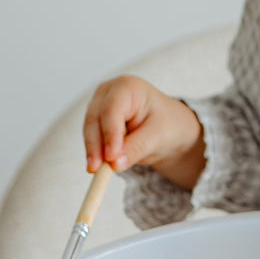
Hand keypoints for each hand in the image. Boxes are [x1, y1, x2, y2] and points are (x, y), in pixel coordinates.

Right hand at [82, 75, 205, 189]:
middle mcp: (109, 92)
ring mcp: (100, 104)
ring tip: (97, 171)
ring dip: (93, 150)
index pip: (113, 110)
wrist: (169, 127)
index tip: (111, 157)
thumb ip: (138, 147)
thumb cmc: (168, 125)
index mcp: (129, 87)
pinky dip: (95, 152)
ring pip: (90, 129)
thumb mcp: (159, 136)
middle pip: (96, 118)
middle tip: (97, 169)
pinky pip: (92, 137)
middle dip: (96, 145)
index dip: (110, 134)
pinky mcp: (97, 119)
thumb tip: (114, 163)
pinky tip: (98, 167)